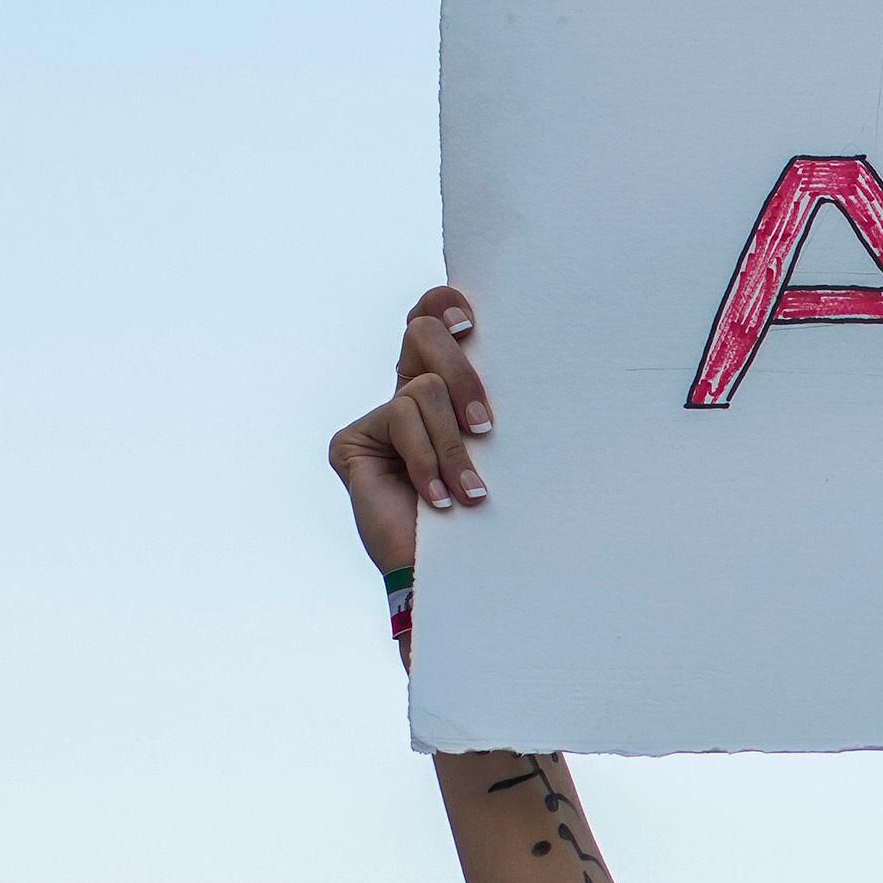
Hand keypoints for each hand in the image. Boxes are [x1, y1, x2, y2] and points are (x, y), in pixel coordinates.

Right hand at [330, 285, 494, 576]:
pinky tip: (440, 500)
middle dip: (463, 373)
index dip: (443, 303)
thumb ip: (489, 405)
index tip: (473, 320)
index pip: (432, 321)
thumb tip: (530, 351)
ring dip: (452, 445)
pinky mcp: (352, 441)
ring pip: (422, 388)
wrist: (449, 579)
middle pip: (423, 334)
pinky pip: (400, 418)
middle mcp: (406, 395)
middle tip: (487, 426)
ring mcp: (377, 418)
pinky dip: (427, 461)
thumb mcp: (495, 452)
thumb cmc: (485, 519)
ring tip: (472, 491)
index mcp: (445, 389)